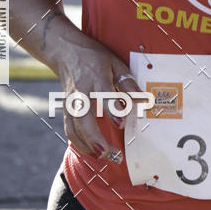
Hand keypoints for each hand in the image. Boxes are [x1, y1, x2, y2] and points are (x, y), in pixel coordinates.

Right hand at [57, 40, 141, 162]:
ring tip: (105, 156)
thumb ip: (128, 83)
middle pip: (83, 117)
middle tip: (109, 152)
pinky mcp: (66, 109)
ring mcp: (71, 102)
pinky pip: (70, 130)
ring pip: (75, 127)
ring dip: (88, 145)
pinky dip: (79, 143)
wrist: (66, 52)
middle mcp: (81, 92)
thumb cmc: (96, 59)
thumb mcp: (115, 64)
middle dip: (94, 137)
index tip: (121, 123)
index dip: (112, 109)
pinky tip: (93, 153)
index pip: (103, 95)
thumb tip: (144, 99)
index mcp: (96, 77)